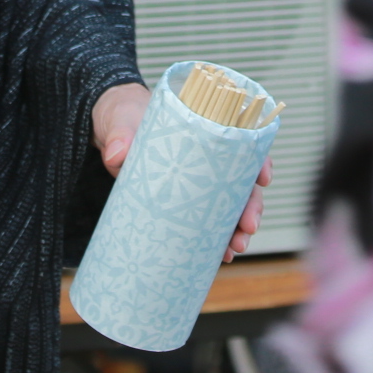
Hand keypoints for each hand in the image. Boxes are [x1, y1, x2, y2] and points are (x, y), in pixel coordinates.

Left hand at [92, 83, 270, 262]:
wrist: (108, 131)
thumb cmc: (123, 115)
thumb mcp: (121, 119)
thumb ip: (119, 134)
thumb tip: (117, 154)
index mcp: (202, 130)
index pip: (242, 143)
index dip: (258, 160)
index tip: (263, 179)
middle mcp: (207, 159)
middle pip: (241, 182)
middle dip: (251, 207)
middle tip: (247, 229)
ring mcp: (196, 183)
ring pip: (229, 207)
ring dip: (237, 229)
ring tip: (233, 250)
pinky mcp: (181, 202)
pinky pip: (206, 222)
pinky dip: (216, 240)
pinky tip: (219, 257)